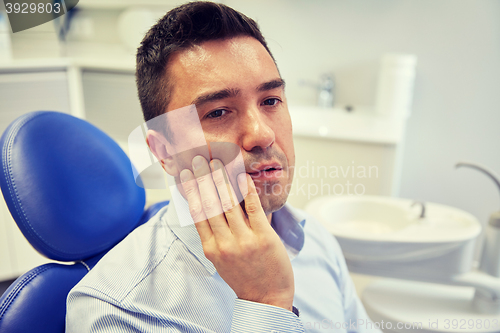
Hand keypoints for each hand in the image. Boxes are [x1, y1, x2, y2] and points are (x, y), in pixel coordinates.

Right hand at [180, 156, 293, 310]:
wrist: (267, 298)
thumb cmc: (244, 276)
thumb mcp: (220, 259)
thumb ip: (213, 236)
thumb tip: (207, 209)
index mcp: (210, 248)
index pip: (197, 213)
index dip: (189, 190)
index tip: (184, 174)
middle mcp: (224, 243)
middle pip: (210, 204)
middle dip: (202, 179)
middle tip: (197, 159)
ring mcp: (244, 240)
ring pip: (229, 204)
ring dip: (221, 180)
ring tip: (216, 162)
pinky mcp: (263, 238)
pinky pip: (254, 209)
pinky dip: (247, 191)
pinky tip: (242, 176)